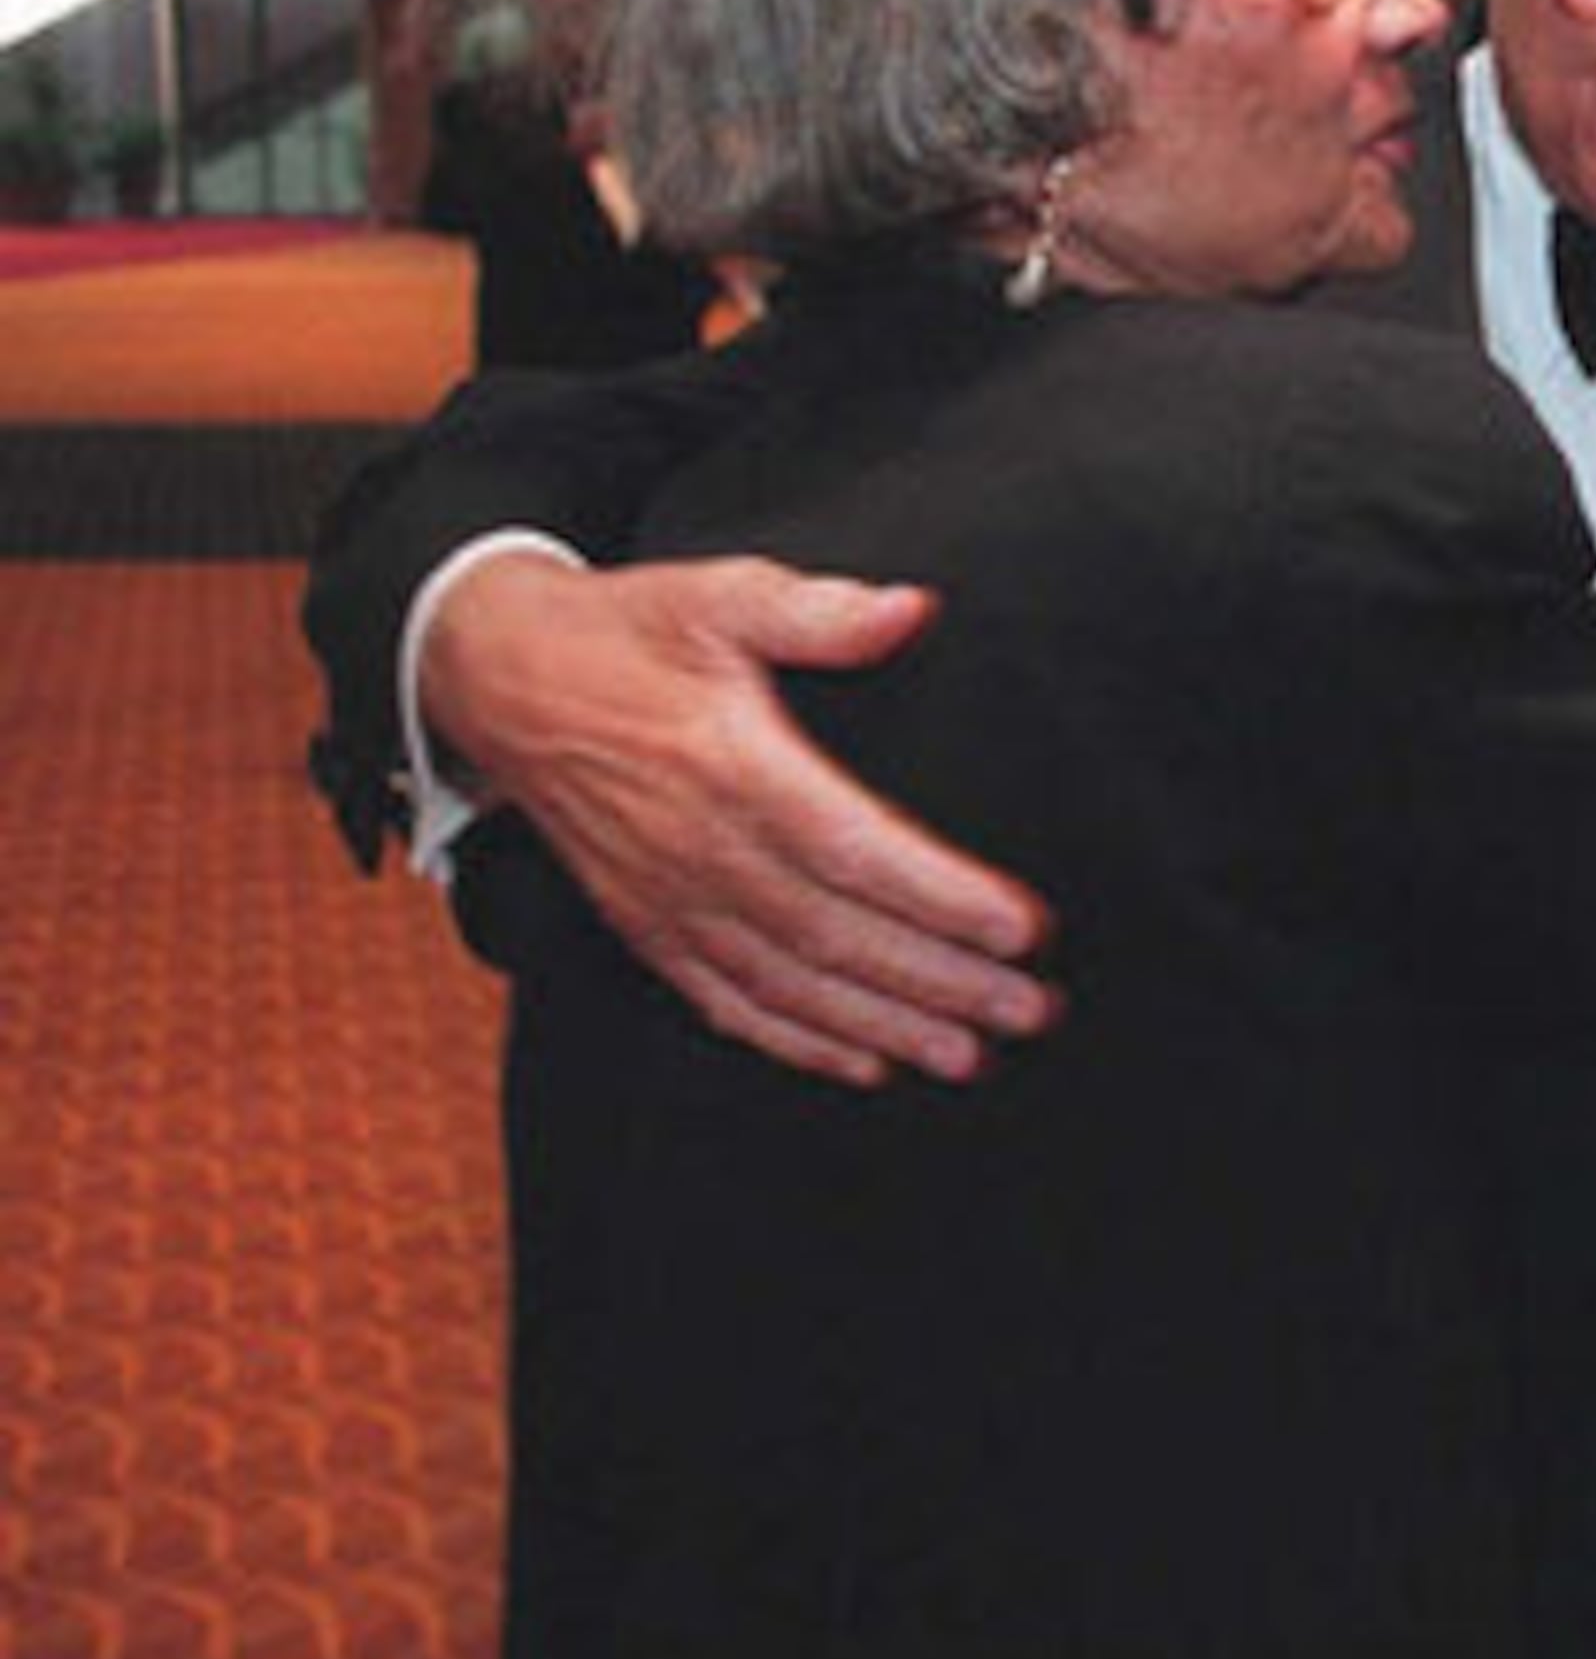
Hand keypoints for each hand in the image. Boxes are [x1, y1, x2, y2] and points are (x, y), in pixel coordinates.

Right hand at [425, 554, 1058, 1084]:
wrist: (501, 681)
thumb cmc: (626, 633)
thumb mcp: (716, 594)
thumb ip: (816, 609)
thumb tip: (910, 608)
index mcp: (728, 767)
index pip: (855, 849)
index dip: (942, 896)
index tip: (1024, 926)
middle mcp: (699, 849)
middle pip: (839, 935)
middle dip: (943, 981)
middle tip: (1032, 1008)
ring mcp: (668, 900)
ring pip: (792, 985)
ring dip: (888, 1026)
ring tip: (974, 1054)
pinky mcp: (647, 928)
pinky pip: (728, 1003)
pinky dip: (800, 1042)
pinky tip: (868, 1064)